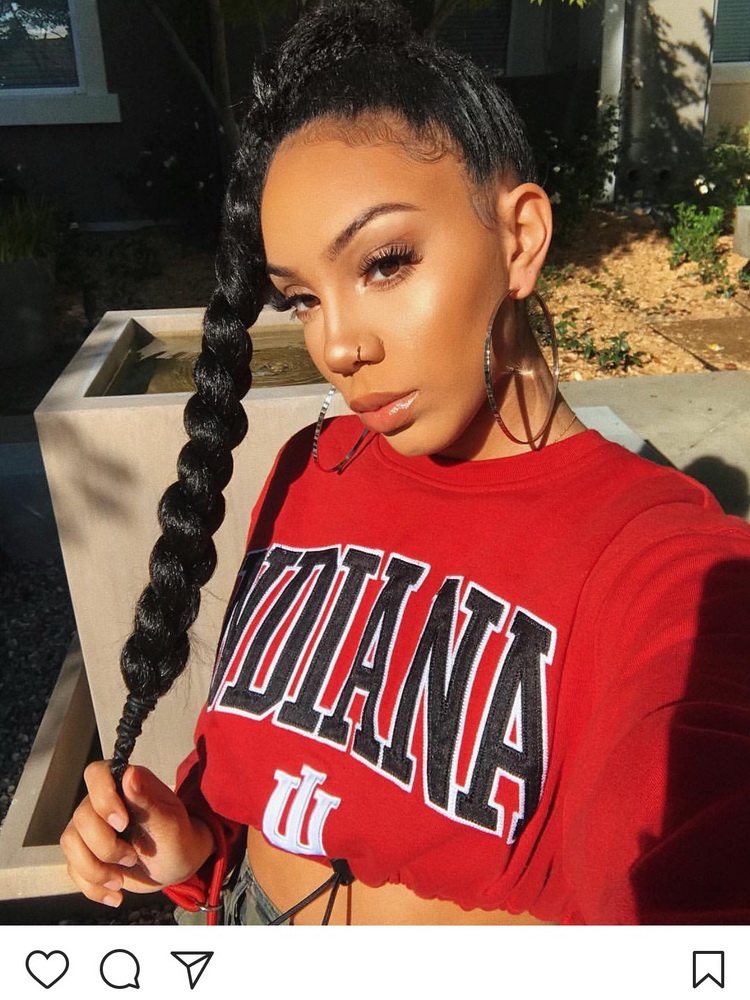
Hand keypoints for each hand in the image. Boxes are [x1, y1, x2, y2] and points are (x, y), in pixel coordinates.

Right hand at [60, 760, 214, 907]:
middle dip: (106, 846)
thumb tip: (130, 774)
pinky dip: (93, 887)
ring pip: (70, 843)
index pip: (96, 774)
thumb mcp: (170, 823)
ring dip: (96, 869)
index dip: (102, 798)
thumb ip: (148, 800)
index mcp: (124, 784)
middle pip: (81, 817)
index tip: (122, 823)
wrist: (174, 865)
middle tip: (132, 856)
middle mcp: (101, 802)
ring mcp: (89, 828)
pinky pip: (73, 869)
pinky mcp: (84, 853)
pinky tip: (115, 895)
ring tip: (121, 880)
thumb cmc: (177, 838)